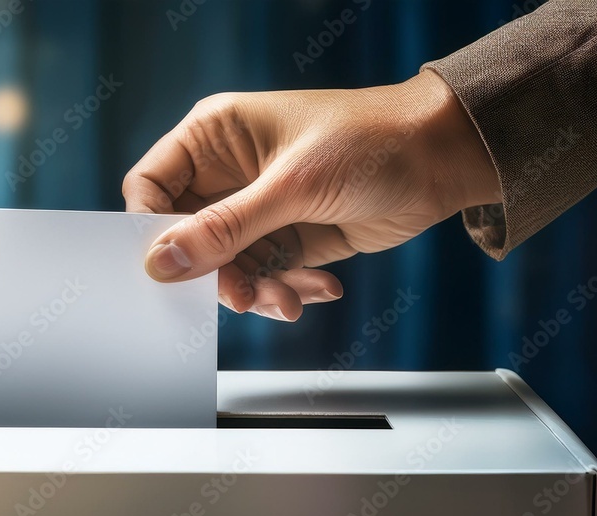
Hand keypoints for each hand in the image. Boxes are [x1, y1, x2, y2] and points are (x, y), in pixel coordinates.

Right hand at [123, 70, 499, 320]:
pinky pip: (265, 277)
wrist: (446, 159)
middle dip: (214, 272)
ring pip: (226, 266)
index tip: (168, 270)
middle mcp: (229, 173)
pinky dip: (286, 290)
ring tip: (290, 298)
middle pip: (186, 237)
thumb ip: (223, 228)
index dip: (150, 230)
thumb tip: (162, 261)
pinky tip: (321, 286)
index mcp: (214, 136)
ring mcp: (258, 208)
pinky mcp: (287, 237)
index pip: (151, 186)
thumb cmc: (370, 142)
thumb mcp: (290, 186)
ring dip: (256, 289)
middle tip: (241, 296)